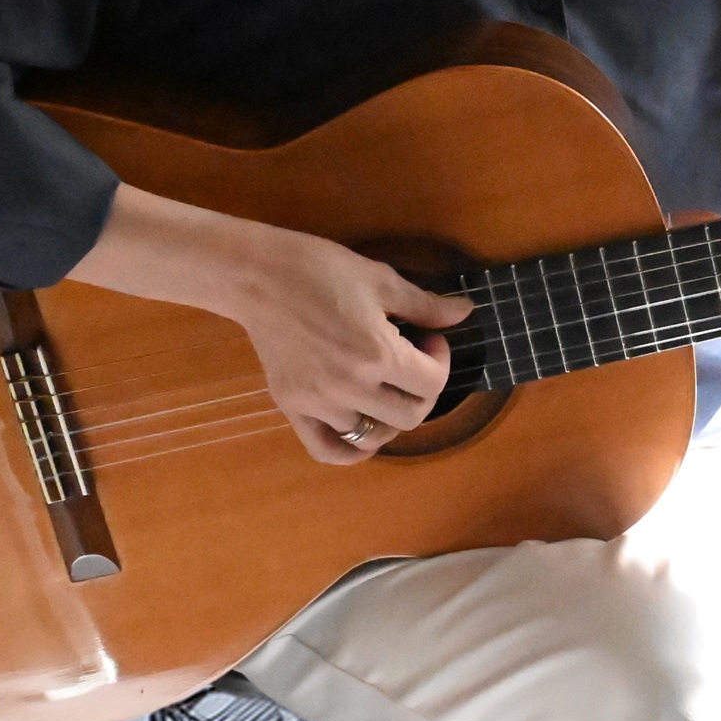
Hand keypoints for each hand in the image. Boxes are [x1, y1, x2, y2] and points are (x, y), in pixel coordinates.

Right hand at [230, 230, 472, 462]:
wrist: (256, 276)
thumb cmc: (319, 269)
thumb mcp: (379, 279)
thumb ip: (425, 304)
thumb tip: (464, 313)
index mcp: (377, 353)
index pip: (432, 383)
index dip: (441, 361)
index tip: (429, 341)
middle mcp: (351, 387)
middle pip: (410, 416)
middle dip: (423, 391)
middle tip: (411, 364)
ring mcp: (319, 402)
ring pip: (373, 436)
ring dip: (390, 416)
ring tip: (385, 389)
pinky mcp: (293, 408)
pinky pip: (327, 450)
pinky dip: (350, 450)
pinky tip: (362, 431)